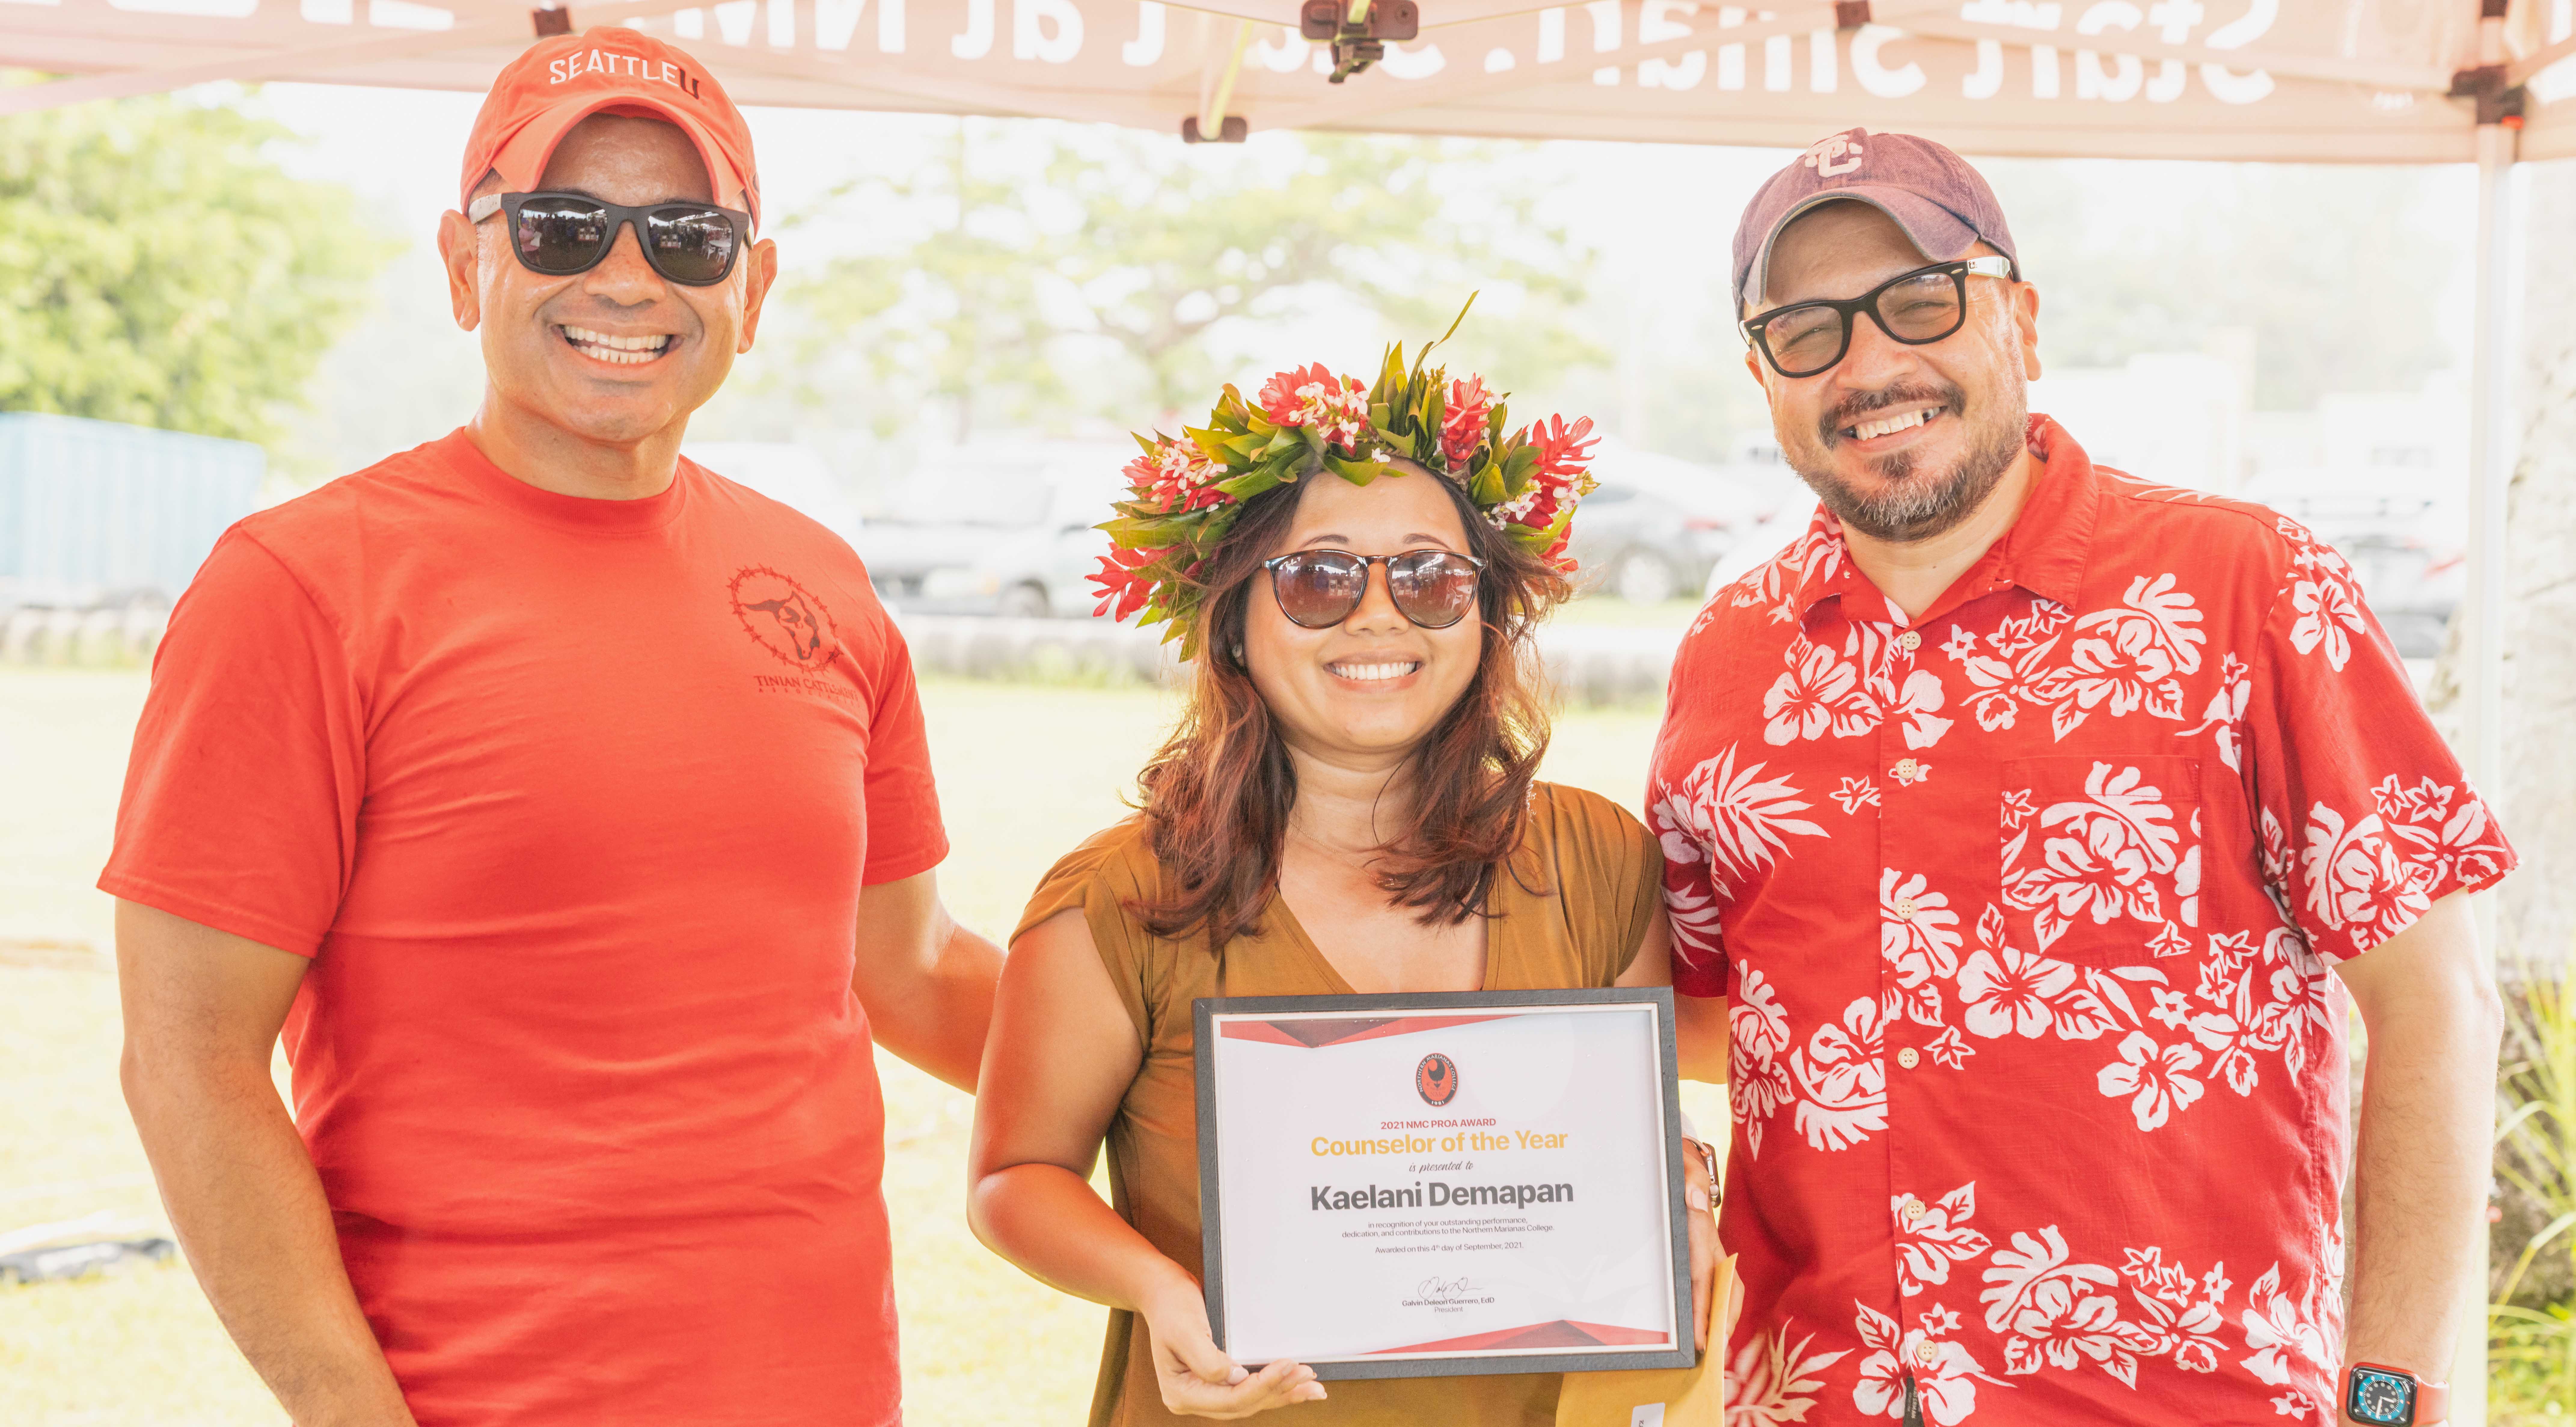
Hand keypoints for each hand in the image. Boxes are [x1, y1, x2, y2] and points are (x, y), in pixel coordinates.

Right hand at [1139, 1277, 1326, 1417]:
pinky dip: (1273, 1387)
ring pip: (1251, 1401)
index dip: (1262, 1385)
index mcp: (1181, 1393)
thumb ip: (1207, 1359)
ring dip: (1283, 1393)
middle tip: (1308, 1377)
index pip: (1230, 1399)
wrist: (1162, 1293)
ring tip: (1312, 1386)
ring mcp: (1206, 1393)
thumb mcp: (1185, 1329)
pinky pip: (1249, 1391)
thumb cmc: (1171, 1307)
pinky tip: (1294, 1385)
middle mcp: (1194, 1399)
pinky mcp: (1218, 1383)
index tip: (1286, 1366)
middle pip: (1245, 1404)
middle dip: (1279, 1390)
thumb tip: (1236, 1377)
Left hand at [1684, 1141, 1720, 1351]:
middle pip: (1723, 1287)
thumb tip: (1695, 1199)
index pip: (1706, 1273)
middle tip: (1713, 1352)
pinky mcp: (1700, 1246)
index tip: (1706, 1334)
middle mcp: (1709, 1240)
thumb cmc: (1679, 1159)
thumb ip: (1690, 1176)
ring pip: (1721, 1285)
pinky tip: (1702, 1320)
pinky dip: (1710, 1302)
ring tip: (1711, 1345)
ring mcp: (1707, 1245)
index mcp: (1702, 1227)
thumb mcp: (1682, 1160)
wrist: (1683, 1153)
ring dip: (1719, 1315)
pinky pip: (1709, 1278)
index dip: (1707, 1306)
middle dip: (1721, 1320)